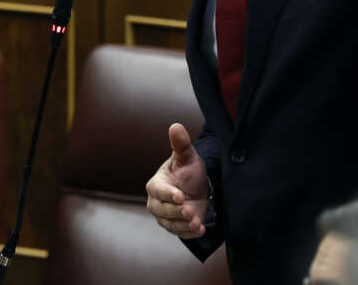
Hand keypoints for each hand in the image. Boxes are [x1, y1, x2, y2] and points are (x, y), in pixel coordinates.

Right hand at [145, 123, 208, 238]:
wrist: (198, 187)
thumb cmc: (188, 169)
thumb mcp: (187, 156)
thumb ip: (181, 144)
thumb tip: (175, 125)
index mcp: (156, 184)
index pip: (159, 190)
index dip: (169, 194)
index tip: (180, 196)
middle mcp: (156, 202)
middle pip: (162, 210)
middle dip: (176, 212)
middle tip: (189, 211)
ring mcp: (165, 216)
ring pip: (171, 224)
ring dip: (184, 225)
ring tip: (197, 222)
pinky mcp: (175, 226)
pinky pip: (180, 233)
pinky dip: (190, 233)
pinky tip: (201, 229)